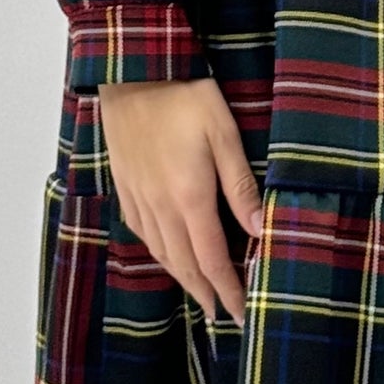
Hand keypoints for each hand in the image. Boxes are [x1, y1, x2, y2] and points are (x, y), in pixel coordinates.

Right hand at [95, 75, 263, 323]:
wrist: (133, 70)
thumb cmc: (184, 94)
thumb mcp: (224, 133)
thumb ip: (241, 184)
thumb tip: (259, 229)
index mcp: (189, 197)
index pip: (212, 260)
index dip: (228, 290)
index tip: (241, 311)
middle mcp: (160, 206)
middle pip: (185, 265)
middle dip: (206, 293)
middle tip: (223, 314)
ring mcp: (139, 198)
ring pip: (162, 253)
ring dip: (183, 278)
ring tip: (200, 293)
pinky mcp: (125, 186)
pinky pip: (143, 233)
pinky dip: (160, 253)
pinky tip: (168, 254)